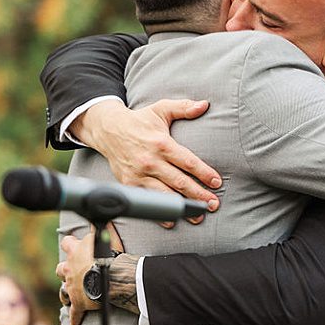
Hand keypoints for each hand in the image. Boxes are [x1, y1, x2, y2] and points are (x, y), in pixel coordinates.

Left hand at [56, 224, 123, 324]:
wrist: (109, 278)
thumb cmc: (109, 256)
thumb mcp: (107, 237)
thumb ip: (105, 227)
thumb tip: (107, 212)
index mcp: (76, 252)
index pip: (68, 243)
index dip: (70, 243)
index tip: (73, 243)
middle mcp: (69, 268)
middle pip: (60, 268)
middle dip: (65, 269)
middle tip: (73, 270)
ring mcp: (72, 287)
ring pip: (63, 290)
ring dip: (67, 291)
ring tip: (71, 293)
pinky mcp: (78, 303)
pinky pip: (75, 313)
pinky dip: (75, 318)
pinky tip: (75, 324)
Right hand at [70, 98, 221, 225]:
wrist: (107, 130)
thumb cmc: (139, 121)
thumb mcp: (160, 109)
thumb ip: (183, 107)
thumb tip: (204, 105)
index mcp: (161, 144)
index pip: (188, 162)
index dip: (204, 173)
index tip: (216, 182)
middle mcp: (150, 161)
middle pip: (180, 182)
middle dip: (198, 195)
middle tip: (214, 204)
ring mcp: (139, 174)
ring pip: (165, 194)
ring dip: (183, 207)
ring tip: (199, 215)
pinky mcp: (130, 183)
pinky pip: (148, 199)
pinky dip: (159, 212)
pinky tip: (172, 219)